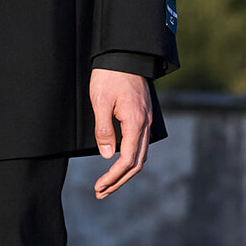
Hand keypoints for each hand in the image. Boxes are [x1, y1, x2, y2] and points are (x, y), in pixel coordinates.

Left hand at [90, 69, 151, 198]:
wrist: (126, 53)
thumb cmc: (110, 75)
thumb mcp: (100, 102)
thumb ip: (103, 130)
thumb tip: (107, 156)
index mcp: (136, 123)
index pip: (128, 160)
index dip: (113, 177)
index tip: (99, 186)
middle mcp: (146, 124)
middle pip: (137, 163)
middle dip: (119, 181)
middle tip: (101, 192)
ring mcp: (147, 120)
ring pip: (140, 155)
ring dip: (124, 172)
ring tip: (107, 183)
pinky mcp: (143, 116)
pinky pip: (140, 144)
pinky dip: (130, 159)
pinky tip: (117, 162)